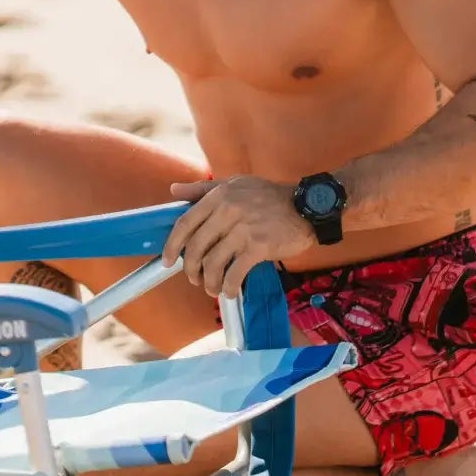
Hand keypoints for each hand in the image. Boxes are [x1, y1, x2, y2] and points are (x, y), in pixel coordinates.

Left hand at [162, 175, 312, 297]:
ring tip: (212, 288)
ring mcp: (243, 229)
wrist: (307, 207)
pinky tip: (229, 291)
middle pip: (196, 247)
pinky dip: (228, 286)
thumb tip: (173, 190)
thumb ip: (202, 189)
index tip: (167, 260)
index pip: (185, 223)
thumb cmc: (269, 196)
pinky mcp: (259, 247)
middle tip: (194, 279)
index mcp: (218, 196)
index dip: (172, 245)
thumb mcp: (234, 184)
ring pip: (213, 263)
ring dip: (209, 282)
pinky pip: (235, 273)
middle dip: (190, 269)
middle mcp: (228, 211)